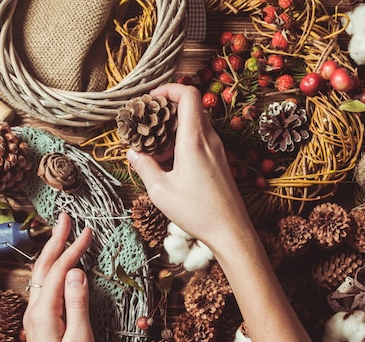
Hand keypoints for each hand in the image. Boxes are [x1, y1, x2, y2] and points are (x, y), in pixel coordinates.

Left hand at [23, 213, 93, 341]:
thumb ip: (78, 305)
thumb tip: (77, 272)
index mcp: (44, 314)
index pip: (58, 272)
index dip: (73, 249)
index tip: (87, 230)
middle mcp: (34, 311)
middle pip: (44, 267)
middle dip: (56, 241)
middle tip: (66, 218)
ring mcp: (35, 316)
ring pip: (41, 275)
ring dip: (53, 252)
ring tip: (63, 234)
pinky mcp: (40, 322)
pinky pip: (44, 286)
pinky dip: (53, 268)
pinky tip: (60, 265)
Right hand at [126, 83, 255, 252]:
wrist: (231, 230)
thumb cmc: (197, 211)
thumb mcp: (160, 190)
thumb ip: (144, 167)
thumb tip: (133, 153)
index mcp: (194, 139)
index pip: (189, 94)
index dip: (169, 88)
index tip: (151, 99)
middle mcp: (209, 139)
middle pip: (192, 107)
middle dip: (168, 109)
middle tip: (148, 122)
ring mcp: (218, 150)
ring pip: (196, 124)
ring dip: (175, 128)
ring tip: (156, 147)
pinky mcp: (220, 162)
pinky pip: (202, 140)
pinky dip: (184, 141)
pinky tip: (171, 163)